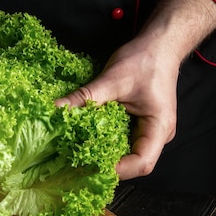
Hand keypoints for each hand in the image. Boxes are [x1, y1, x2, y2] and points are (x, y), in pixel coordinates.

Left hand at [56, 0, 215, 179]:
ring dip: (106, 154)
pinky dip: (107, 142)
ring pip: (128, 153)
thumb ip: (84, 98)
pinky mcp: (141, 125)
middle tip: (78, 163)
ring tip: (80, 154)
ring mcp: (151, 131)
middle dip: (107, 165)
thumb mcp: (111, 80)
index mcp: (160, 128)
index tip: (89, 166)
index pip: (141, 163)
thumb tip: (56, 109)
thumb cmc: (144, 60)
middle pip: (134, 163)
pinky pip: (125, 140)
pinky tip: (88, 139)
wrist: (160, 45)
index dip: (117, 170)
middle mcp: (158, 135)